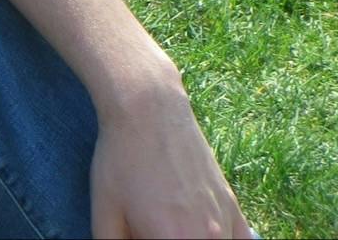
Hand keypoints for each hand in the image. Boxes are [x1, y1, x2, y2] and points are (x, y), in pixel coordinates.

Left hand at [89, 82, 251, 238]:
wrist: (149, 110)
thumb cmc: (121, 159)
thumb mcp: (104, 211)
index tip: (141, 233)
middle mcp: (208, 238)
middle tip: (149, 226)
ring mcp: (226, 223)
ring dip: (194, 239)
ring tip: (169, 223)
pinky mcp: (234, 207)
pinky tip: (205, 232)